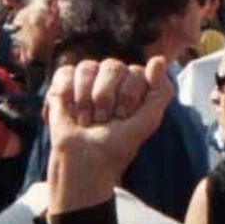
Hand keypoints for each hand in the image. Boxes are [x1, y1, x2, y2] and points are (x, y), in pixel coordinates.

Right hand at [46, 57, 172, 210]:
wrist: (84, 164)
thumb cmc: (117, 146)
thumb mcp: (147, 122)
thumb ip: (161, 91)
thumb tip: (159, 59)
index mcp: (134, 83)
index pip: (136, 72)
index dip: (129, 98)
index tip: (124, 119)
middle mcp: (112, 77)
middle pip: (112, 66)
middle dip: (106, 99)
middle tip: (104, 121)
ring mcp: (88, 78)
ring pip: (88, 67)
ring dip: (85, 101)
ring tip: (86, 120)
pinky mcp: (64, 84)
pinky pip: (66, 73)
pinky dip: (67, 95)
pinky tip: (70, 112)